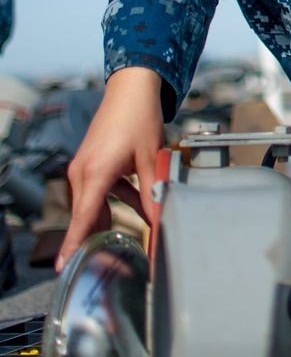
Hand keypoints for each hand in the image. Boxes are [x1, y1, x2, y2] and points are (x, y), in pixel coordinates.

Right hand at [59, 66, 163, 270]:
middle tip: (108, 257)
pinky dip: (115, 199)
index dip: (73, 245)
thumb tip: (160, 219)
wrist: (131, 89)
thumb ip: (152, 191)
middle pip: (87, 215)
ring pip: (94, 203)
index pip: (83, 218)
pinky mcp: (92, 162)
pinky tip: (137, 206)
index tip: (63, 266)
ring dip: (110, 216)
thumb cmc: (139, 118)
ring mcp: (85, 166)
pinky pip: (100, 190)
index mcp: (95, 172)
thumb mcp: (149, 158)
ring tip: (128, 233)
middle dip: (96, 235)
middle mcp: (83, 171)